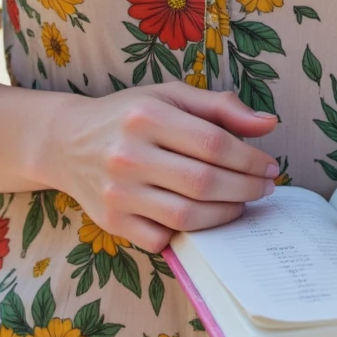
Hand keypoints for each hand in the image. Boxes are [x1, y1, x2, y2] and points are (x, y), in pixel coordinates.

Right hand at [46, 82, 279, 252]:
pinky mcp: (110, 223)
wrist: (67, 142)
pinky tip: (203, 219)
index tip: (270, 166)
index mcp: (147, 115)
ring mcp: (117, 192)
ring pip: (186, 216)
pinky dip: (188, 235)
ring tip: (241, 204)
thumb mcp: (171, 97)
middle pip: (204, 182)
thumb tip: (269, 124)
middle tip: (265, 189)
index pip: (213, 143)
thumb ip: (221, 107)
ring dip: (225, 215)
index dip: (250, 158)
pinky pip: (161, 239)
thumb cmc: (129, 115)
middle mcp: (129, 154)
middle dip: (245, 189)